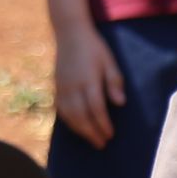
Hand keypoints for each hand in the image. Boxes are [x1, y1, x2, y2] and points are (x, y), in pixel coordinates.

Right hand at [53, 23, 127, 148]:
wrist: (70, 33)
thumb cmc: (94, 48)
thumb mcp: (110, 62)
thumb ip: (114, 82)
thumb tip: (120, 103)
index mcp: (88, 79)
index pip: (95, 108)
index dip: (103, 124)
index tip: (111, 135)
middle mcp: (73, 85)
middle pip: (81, 115)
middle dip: (92, 132)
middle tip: (102, 144)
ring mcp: (62, 86)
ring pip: (68, 114)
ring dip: (79, 130)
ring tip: (91, 139)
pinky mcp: (56, 86)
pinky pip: (60, 108)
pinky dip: (68, 121)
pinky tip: (76, 127)